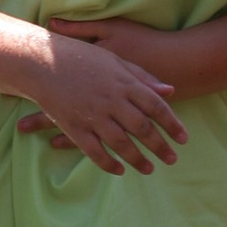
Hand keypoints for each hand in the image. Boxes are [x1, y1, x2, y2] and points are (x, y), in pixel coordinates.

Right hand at [20, 26, 183, 175]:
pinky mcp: (74, 127)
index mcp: (124, 83)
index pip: (156, 107)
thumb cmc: (81, 56)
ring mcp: (92, 115)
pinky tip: (119, 170)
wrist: (42, 60)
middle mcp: (112, 101)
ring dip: (137, 159)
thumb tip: (169, 91)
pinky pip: (94, 151)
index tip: (183, 139)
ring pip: (121, 143)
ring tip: (149, 169)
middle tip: (172, 160)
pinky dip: (108, 163)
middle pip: (142, 128)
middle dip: (160, 146)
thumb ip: (142, 77)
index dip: (172, 124)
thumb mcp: (115, 60)